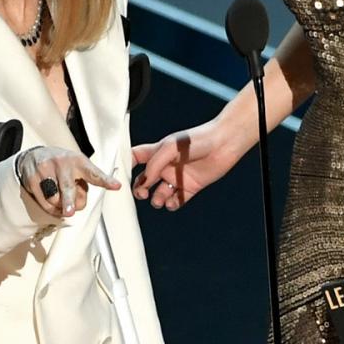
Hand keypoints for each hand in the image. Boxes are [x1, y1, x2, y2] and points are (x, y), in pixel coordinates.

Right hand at [16, 145, 118, 220]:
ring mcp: (45, 170)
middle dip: (69, 201)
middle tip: (70, 212)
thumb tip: (77, 206)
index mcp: (78, 161)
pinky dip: (50, 208)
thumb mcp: (77, 169)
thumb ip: (82, 187)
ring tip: (61, 200)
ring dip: (60, 206)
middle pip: (67, 187)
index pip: (94, 173)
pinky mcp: (32, 179)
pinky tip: (52, 204)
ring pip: (54, 198)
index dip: (105, 180)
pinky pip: (43, 201)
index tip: (117, 186)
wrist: (33, 156)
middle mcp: (62, 163)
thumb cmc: (62, 167)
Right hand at [131, 119, 245, 211]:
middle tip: (142, 194)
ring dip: (156, 200)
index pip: (135, 158)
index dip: (125, 166)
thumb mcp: (170, 148)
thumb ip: (154, 165)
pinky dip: (172, 204)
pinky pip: (177, 201)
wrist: (224, 144)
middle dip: (139, 190)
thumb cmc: (197, 139)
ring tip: (160, 200)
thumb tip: (145, 182)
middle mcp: (165, 166)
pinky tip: (172, 202)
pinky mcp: (190, 187)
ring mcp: (177, 177)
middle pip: (144, 181)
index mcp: (157, 152)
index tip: (119, 175)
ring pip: (159, 194)